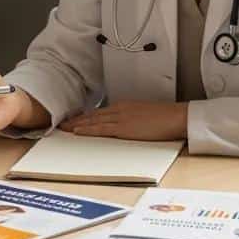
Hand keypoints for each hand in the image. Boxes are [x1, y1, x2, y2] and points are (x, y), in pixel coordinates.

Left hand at [59, 101, 187, 140]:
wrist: (176, 117)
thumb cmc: (165, 118)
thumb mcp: (144, 115)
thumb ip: (132, 119)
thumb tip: (125, 126)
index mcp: (124, 107)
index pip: (99, 112)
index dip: (85, 116)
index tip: (74, 119)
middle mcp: (119, 110)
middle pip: (92, 115)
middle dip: (76, 119)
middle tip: (62, 123)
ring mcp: (120, 118)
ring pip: (93, 121)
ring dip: (77, 124)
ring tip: (64, 128)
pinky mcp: (123, 128)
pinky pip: (101, 129)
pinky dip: (87, 130)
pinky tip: (77, 131)